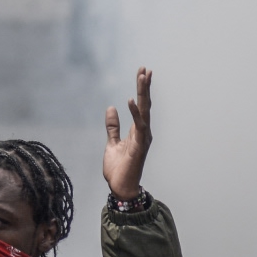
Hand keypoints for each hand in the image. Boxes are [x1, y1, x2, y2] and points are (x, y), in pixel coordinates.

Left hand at [103, 67, 152, 199]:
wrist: (120, 187)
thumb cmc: (119, 168)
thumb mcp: (112, 143)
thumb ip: (113, 126)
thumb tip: (111, 108)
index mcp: (137, 130)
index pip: (141, 105)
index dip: (141, 89)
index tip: (142, 72)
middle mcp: (143, 132)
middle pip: (145, 104)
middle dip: (145, 86)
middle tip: (145, 69)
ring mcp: (143, 138)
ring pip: (145, 111)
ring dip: (143, 94)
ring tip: (142, 77)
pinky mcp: (139, 146)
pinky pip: (138, 126)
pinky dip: (135, 113)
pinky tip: (131, 100)